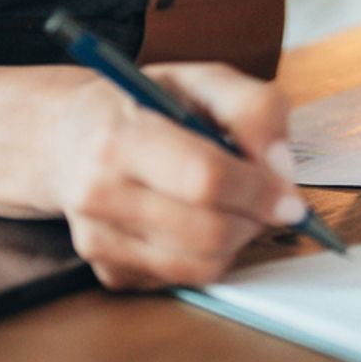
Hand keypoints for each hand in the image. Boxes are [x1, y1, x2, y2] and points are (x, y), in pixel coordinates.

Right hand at [42, 63, 310, 288]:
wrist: (69, 138)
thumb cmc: (146, 105)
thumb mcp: (201, 80)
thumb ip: (254, 107)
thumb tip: (281, 167)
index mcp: (120, 136)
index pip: (204, 179)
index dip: (259, 192)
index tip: (291, 199)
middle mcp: (98, 194)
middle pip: (206, 232)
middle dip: (253, 220)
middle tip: (267, 201)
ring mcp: (98, 240)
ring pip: (199, 266)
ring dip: (235, 241)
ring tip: (232, 206)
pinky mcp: (108, 272)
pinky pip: (182, 281)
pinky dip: (205, 256)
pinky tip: (195, 220)